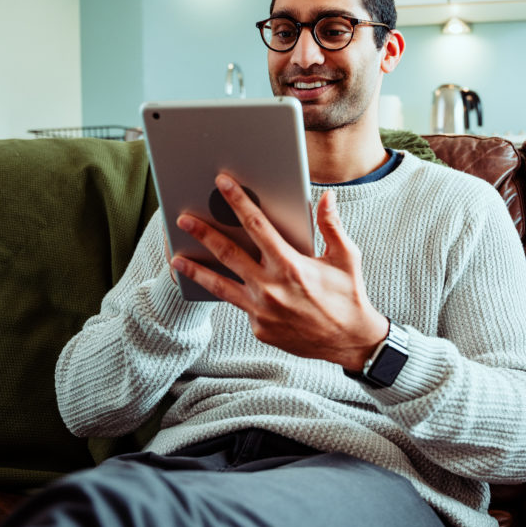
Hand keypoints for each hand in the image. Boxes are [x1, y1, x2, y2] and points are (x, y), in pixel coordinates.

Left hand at [171, 174, 388, 370]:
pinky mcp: (259, 328)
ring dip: (196, 269)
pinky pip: (240, 306)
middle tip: (183, 220)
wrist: (349, 341)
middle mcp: (271, 288)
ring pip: (219, 286)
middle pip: (228, 253)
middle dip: (203, 233)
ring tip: (176, 259)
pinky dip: (231, 294)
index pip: (257, 226)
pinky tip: (217, 285)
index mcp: (291, 265)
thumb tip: (326, 198)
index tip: (223, 185)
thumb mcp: (346, 257)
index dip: (238, 202)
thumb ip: (331, 226)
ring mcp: (261, 311)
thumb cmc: (348, 297)